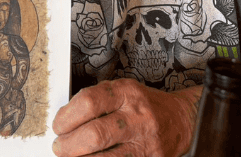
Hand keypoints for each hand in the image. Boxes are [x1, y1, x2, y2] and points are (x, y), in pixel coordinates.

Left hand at [52, 79, 195, 156]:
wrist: (182, 120)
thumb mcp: (122, 91)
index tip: (58, 125)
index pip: (89, 102)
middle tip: (60, 146)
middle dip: (69, 145)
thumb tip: (63, 120)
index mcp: (126, 93)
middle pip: (95, 135)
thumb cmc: (144, 105)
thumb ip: (95, 101)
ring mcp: (145, 142)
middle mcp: (136, 116)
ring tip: (71, 156)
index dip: (67, 117)